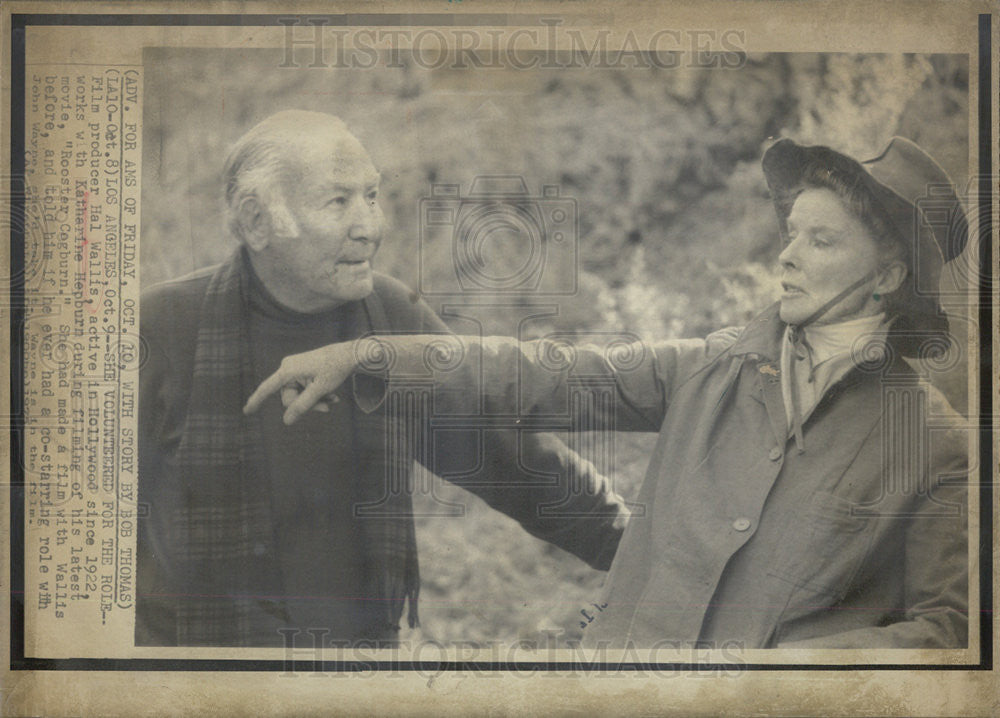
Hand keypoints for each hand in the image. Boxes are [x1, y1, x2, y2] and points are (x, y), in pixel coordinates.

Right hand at [243, 341, 357, 423]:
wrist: (349, 355)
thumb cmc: (334, 369)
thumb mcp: (320, 390)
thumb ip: (303, 406)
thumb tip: (286, 422)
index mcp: (288, 370)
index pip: (267, 388)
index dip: (256, 400)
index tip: (246, 411)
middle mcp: (287, 368)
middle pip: (289, 398)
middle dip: (307, 405)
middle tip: (328, 407)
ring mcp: (294, 370)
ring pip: (298, 395)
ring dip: (315, 400)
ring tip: (333, 399)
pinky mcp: (301, 371)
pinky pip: (303, 389)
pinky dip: (316, 394)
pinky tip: (332, 396)